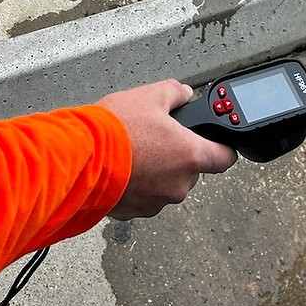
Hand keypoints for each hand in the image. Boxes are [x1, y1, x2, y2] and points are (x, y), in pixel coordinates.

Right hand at [97, 79, 237, 219]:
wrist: (80, 159)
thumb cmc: (115, 130)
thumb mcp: (150, 95)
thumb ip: (175, 93)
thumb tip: (183, 94)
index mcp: (190, 156)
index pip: (225, 158)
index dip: (222, 147)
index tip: (215, 142)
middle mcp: (178, 185)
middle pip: (191, 170)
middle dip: (177, 155)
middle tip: (157, 137)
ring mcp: (156, 202)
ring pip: (166, 184)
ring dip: (156, 170)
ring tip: (134, 150)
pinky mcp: (134, 213)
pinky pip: (144, 196)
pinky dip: (137, 184)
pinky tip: (122, 166)